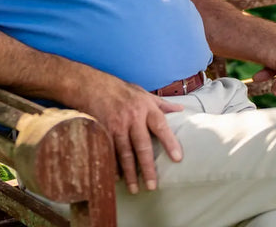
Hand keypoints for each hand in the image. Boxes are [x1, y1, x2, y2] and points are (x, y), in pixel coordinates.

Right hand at [77, 77, 184, 193]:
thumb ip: (162, 104)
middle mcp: (132, 117)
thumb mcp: (144, 94)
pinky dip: (113, 166)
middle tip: (152, 186)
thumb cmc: (123, 91)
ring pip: (124, 153)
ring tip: (135, 189)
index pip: (161, 126)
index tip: (177, 158)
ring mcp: (116, 125)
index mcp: (146, 108)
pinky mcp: (103, 131)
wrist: (93, 86)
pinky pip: (109, 152)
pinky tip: (117, 178)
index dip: (170, 142)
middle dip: (147, 167)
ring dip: (130, 173)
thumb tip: (181, 109)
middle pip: (142, 145)